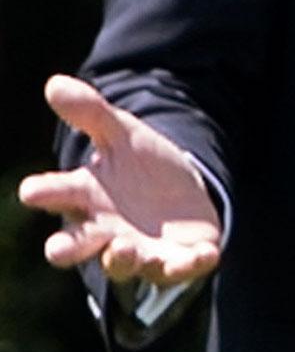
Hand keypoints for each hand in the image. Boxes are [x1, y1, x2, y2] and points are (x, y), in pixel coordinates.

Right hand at [17, 75, 222, 287]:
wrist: (183, 190)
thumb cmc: (140, 165)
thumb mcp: (123, 134)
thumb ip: (91, 113)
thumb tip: (55, 83)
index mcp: (86, 197)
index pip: (56, 196)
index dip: (44, 193)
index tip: (32, 190)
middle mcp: (105, 231)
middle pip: (77, 245)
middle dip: (69, 248)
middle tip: (59, 248)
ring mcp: (140, 250)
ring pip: (123, 263)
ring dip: (122, 259)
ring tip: (123, 247)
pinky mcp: (177, 260)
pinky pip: (181, 268)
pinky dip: (190, 264)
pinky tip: (207, 253)